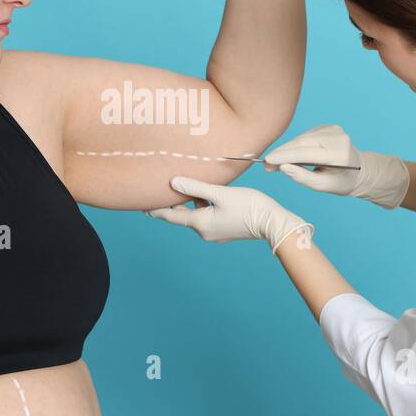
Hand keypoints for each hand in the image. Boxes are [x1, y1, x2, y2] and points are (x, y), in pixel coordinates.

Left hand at [145, 176, 313, 254]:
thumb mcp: (220, 193)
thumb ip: (196, 187)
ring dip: (193, 201)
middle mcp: (204, 231)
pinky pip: (207, 216)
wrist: (273, 223)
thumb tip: (173, 183)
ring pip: (196, 214)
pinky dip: (204, 205)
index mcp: (200, 223)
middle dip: (175, 202)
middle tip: (164, 188)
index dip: (156, 210)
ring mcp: (215, 232)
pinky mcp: (225, 230)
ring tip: (190, 185)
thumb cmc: (249, 206)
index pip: (171, 216)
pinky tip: (209, 193)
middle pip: (183, 215)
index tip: (142, 207)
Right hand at [264, 124, 409, 208]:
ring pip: (301, 138)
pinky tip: (289, 155)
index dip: (285, 156)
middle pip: (302, 143)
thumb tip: (282, 167)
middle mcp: (337, 137)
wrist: (360, 171)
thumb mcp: (324, 186)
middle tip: (266, 164)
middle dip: (282, 153)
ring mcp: (333, 129)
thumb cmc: (342, 181)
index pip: (307, 152)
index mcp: (339, 153)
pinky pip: (305, 136)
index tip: (268, 161)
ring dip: (286, 150)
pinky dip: (294, 146)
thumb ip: (303, 177)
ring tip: (274, 163)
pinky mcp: (327, 127)